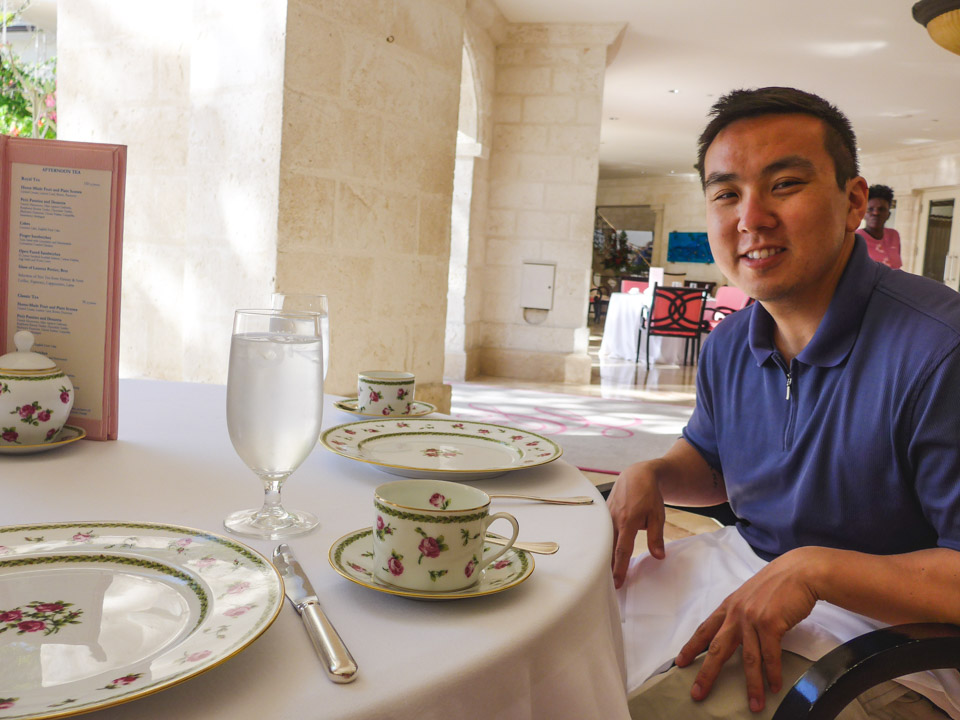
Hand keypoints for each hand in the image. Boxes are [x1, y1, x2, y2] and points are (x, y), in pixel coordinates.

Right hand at [607, 461, 666, 587]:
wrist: (637, 475)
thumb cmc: (649, 495)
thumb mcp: (658, 515)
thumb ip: (656, 537)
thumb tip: (658, 557)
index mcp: (629, 522)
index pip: (622, 550)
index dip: (620, 568)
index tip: (617, 583)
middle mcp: (614, 519)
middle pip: (608, 549)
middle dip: (607, 568)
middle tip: (606, 586)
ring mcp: (607, 516)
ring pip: (603, 541)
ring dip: (603, 557)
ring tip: (602, 575)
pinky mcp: (603, 513)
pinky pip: (601, 532)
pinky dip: (601, 544)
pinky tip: (600, 555)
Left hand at [675, 547, 820, 712]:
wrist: (799, 572)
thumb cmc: (777, 584)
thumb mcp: (750, 595)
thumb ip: (741, 612)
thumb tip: (740, 632)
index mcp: (729, 606)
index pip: (705, 629)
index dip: (692, 647)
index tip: (679, 662)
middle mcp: (736, 613)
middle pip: (718, 648)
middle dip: (707, 673)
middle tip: (697, 693)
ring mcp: (752, 618)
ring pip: (748, 658)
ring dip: (752, 685)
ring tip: (754, 704)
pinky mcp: (771, 623)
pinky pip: (771, 655)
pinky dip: (773, 673)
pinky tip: (774, 687)